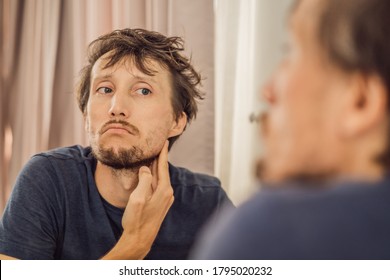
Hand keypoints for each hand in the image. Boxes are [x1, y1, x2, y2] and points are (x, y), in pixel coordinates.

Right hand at [102, 140, 173, 258]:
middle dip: (160, 157)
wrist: (139, 239)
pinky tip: (150, 172)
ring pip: (160, 177)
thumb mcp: (138, 198)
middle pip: (163, 170)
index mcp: (164, 190)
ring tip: (153, 154)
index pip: (164, 166)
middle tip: (158, 143)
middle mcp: (167, 193)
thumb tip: (147, 168)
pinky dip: (154, 176)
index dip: (163, 152)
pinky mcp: (160, 203)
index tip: (164, 140)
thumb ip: (144, 180)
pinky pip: (158, 184)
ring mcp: (165, 198)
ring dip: (156, 166)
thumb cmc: (136, 220)